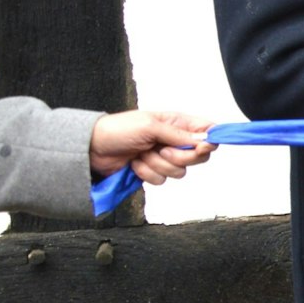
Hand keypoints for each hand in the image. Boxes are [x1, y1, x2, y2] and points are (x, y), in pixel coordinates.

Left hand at [89, 109, 214, 184]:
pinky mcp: (153, 171)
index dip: (210, 141)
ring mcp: (164, 157)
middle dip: (179, 157)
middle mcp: (174, 140)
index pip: (208, 131)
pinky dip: (147, 173)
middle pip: (198, 156)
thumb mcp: (151, 126)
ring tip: (142, 154)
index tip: (202, 147)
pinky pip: (162, 179)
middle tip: (161, 150)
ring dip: (158, 165)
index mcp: (178, 123)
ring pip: (180, 171)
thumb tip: (206, 138)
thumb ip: (180, 134)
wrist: (93, 149)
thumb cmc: (118, 130)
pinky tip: (135, 164)